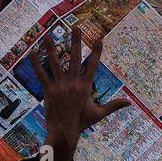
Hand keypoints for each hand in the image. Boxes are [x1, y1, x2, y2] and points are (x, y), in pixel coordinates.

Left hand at [29, 25, 128, 160]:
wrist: (64, 132)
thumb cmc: (82, 122)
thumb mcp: (99, 113)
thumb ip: (114, 105)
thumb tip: (130, 102)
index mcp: (85, 86)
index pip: (93, 65)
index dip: (97, 52)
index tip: (99, 39)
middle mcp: (73, 83)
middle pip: (75, 58)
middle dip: (76, 42)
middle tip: (76, 28)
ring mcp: (59, 85)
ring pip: (55, 62)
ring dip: (51, 47)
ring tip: (48, 35)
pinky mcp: (48, 90)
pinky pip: (41, 74)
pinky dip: (35, 64)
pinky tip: (31, 52)